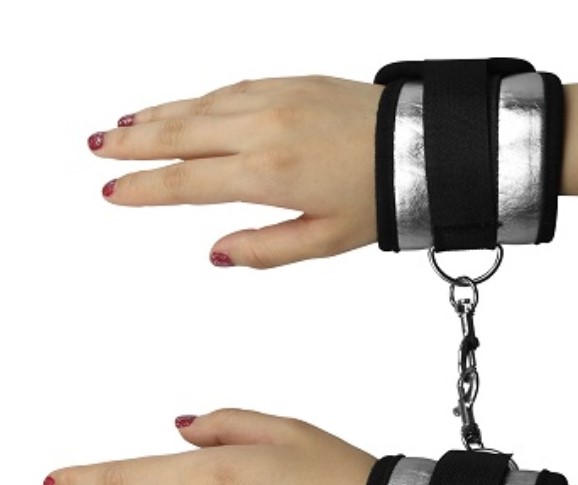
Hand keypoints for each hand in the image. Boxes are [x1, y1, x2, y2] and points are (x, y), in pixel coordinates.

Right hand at [88, 77, 381, 267]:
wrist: (424, 146)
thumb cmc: (382, 196)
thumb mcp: (325, 241)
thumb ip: (266, 250)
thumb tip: (216, 254)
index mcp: (269, 174)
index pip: (188, 183)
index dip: (145, 188)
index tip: (113, 191)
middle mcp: (264, 130)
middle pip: (181, 135)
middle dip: (134, 143)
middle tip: (97, 149)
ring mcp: (277, 100)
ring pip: (201, 106)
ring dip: (160, 116)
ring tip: (126, 126)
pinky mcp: (292, 82)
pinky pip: (231, 90)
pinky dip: (200, 100)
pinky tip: (186, 107)